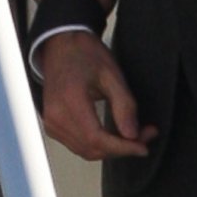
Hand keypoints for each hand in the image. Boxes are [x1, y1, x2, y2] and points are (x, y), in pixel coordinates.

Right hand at [37, 31, 156, 161]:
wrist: (60, 44)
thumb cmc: (84, 53)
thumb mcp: (111, 73)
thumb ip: (124, 105)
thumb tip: (133, 135)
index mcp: (70, 101)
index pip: (97, 139)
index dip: (123, 148)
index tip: (143, 146)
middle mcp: (56, 117)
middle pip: (92, 149)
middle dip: (121, 149)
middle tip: (145, 136)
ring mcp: (51, 123)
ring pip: (86, 151)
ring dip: (111, 149)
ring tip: (133, 136)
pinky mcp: (52, 126)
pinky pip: (77, 146)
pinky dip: (97, 146)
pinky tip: (113, 136)